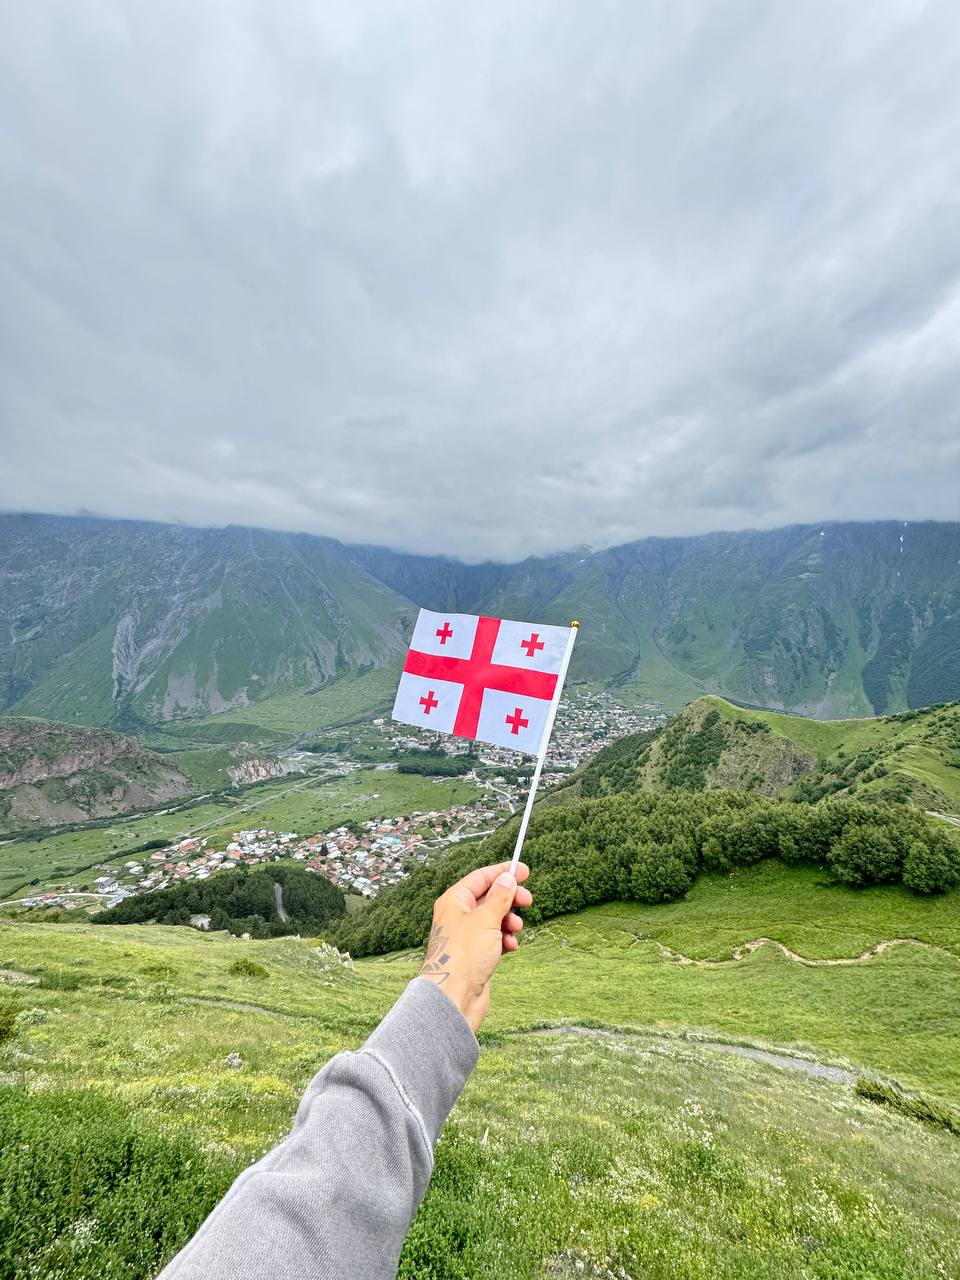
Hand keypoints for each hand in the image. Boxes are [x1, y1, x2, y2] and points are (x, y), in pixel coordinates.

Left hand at [418, 861, 532, 1032]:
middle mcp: (458, 916)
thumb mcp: (486, 919)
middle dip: (510, 899)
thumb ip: (500, 897)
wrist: (454, 997)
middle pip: (489, 897)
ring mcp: (467, 936)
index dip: (503, 872)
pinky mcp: (475, 954)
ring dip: (509, 921)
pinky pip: (495, 938)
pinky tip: (510, 946)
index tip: (524, 870)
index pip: (481, 877)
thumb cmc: (463, 956)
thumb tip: (507, 878)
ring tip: (516, 929)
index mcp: (454, 901)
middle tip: (528, 900)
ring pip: (494, 919)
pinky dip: (505, 939)